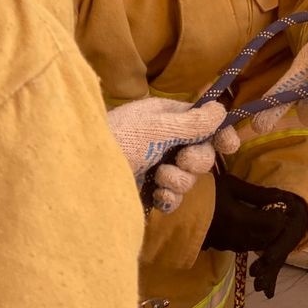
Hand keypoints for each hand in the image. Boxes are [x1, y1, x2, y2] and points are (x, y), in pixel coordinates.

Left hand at [105, 97, 224, 212]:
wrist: (78, 175)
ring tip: (158, 179)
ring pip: (189, 178)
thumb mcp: (154, 127)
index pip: (202, 121)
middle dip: (196, 160)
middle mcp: (163, 140)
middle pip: (201, 152)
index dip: (219, 133)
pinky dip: (168, 198)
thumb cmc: (116, 140)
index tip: (229, 145)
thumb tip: (221, 108)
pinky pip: (173, 198)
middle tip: (180, 161)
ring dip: (178, 180)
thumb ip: (191, 122)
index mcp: (165, 117)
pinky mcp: (148, 192)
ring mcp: (155, 167)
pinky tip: (155, 196)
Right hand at [203, 172, 307, 297]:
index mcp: (241, 219)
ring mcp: (228, 244)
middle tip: (274, 213)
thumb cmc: (203, 190)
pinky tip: (248, 228)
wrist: (174, 209)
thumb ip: (257, 193)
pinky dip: (251, 239)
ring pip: (256, 245)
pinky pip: (243, 247)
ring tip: (263, 220)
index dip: (281, 216)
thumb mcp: (231, 185)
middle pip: (267, 238)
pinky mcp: (220, 248)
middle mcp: (237, 236)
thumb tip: (282, 196)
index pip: (273, 225)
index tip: (280, 206)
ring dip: (264, 235)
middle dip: (276, 227)